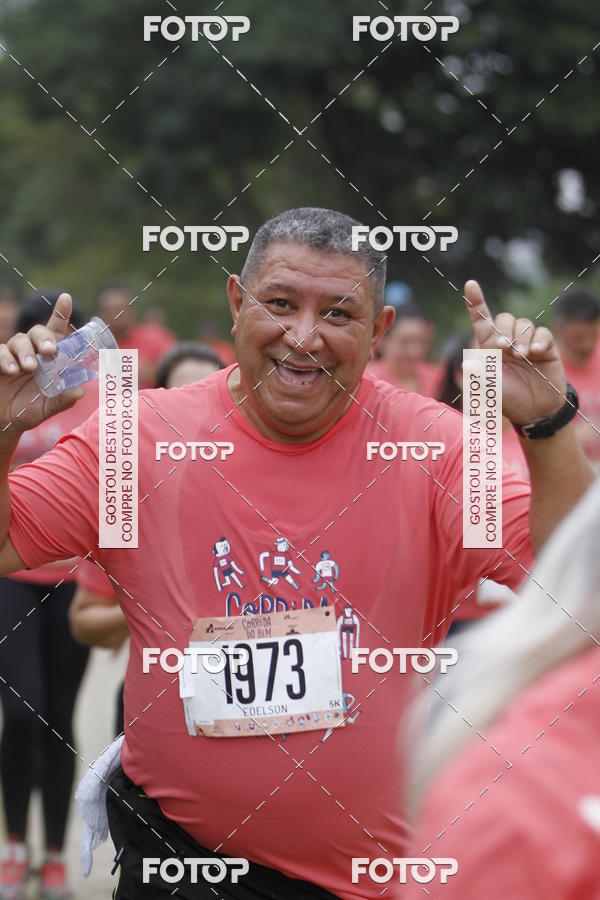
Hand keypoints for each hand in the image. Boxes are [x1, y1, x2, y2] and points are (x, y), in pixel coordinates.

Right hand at [0, 293, 83, 436]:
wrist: (4, 422)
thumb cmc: (28, 410)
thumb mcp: (48, 408)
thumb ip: (63, 399)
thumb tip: (81, 391)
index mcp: (48, 358)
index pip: (55, 331)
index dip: (60, 313)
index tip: (66, 298)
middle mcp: (31, 351)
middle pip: (37, 332)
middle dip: (44, 338)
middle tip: (50, 351)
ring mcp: (12, 354)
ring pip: (18, 340)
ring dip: (25, 352)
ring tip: (29, 368)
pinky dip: (6, 359)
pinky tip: (11, 370)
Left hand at [465, 280, 565, 424]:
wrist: (534, 411)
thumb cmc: (508, 399)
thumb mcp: (490, 390)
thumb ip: (479, 377)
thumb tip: (467, 364)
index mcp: (489, 347)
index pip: (482, 320)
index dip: (476, 302)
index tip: (470, 284)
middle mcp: (507, 341)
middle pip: (504, 319)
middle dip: (503, 329)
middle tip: (503, 347)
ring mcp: (527, 343)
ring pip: (524, 324)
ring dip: (521, 337)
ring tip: (522, 356)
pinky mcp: (546, 347)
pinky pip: (542, 333)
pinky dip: (539, 340)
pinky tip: (536, 352)